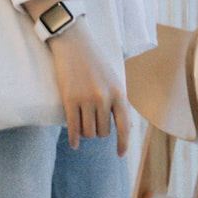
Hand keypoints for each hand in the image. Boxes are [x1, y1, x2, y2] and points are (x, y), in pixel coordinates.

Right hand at [48, 17, 130, 155]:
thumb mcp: (114, 80)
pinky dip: (74, 138)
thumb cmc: (95, 61)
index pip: (124, 126)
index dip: (123, 143)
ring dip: (86, 132)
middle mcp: (104, 98)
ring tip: (82, 124)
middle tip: (92, 122)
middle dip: (98, 131)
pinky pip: (73, 127)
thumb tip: (128, 127)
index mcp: (118, 93)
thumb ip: (120, 103)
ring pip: (88, 131)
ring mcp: (86, 99)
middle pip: (103, 132)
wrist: (74, 43)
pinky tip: (74, 144)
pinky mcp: (69, 99)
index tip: (120, 154)